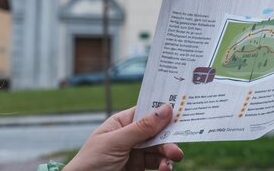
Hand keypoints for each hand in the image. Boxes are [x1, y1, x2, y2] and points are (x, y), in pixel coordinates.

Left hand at [63, 104, 183, 170]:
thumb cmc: (91, 161)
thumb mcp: (116, 142)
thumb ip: (141, 128)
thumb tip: (165, 109)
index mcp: (121, 123)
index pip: (146, 112)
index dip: (162, 111)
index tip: (181, 110)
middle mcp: (130, 137)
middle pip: (156, 133)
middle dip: (168, 139)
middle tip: (176, 151)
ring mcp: (135, 154)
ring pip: (159, 150)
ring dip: (167, 156)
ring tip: (169, 163)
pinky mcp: (138, 169)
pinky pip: (156, 165)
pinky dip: (162, 167)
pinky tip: (163, 169)